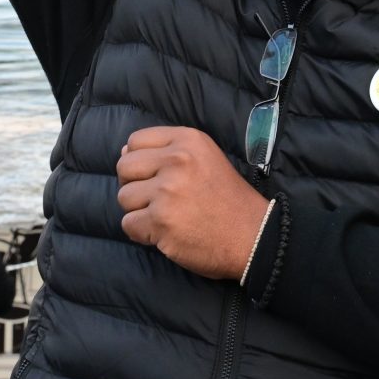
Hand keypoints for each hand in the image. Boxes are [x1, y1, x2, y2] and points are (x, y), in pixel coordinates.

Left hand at [116, 127, 269, 279]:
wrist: (254, 237)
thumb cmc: (229, 201)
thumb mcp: (206, 159)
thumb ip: (168, 151)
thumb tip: (124, 150)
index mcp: (188, 141)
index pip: (136, 141)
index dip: (138, 161)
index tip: (153, 177)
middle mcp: (177, 161)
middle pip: (124, 167)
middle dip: (133, 186)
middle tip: (154, 200)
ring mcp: (167, 191)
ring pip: (124, 197)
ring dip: (138, 211)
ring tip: (164, 217)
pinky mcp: (161, 221)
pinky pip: (128, 224)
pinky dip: (142, 233)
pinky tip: (164, 234)